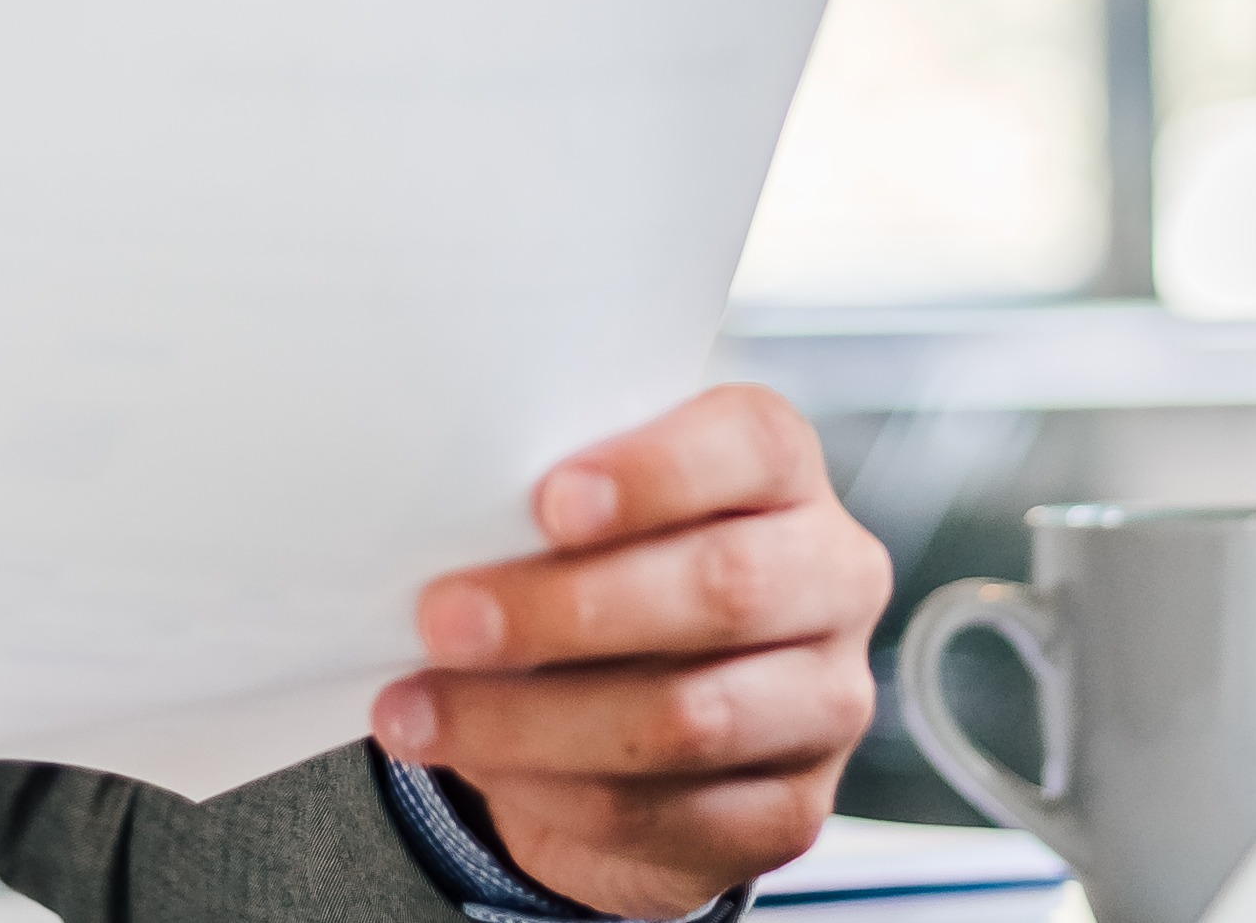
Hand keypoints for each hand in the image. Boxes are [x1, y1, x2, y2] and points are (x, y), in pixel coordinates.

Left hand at [374, 384, 891, 916]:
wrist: (640, 722)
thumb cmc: (606, 577)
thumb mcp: (583, 520)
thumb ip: (544, 511)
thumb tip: (441, 529)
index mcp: (784, 472)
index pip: (751, 444)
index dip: (654, 473)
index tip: (549, 502)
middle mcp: (833, 577)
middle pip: (725, 587)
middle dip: (567, 609)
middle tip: (444, 620)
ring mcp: (826, 702)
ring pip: (689, 718)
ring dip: (533, 721)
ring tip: (422, 710)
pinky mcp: (792, 811)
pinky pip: (665, 812)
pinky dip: (552, 795)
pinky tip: (480, 765)